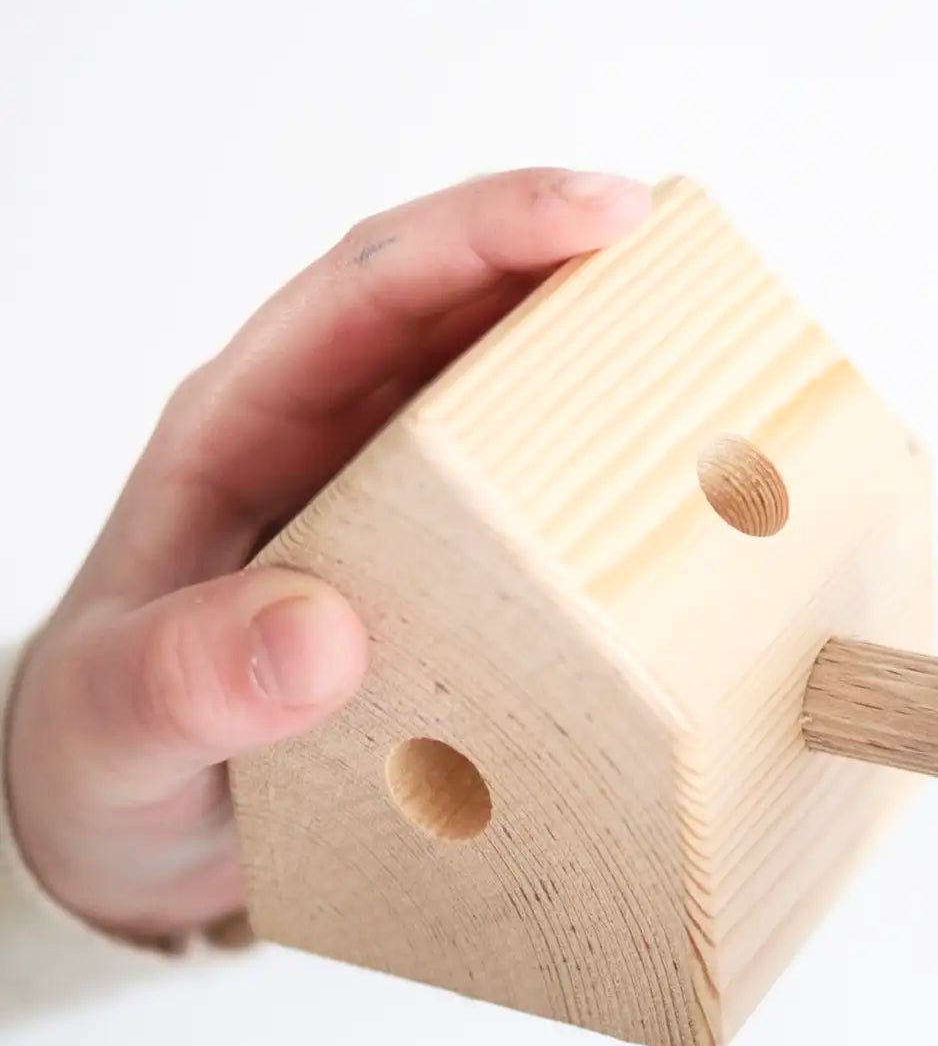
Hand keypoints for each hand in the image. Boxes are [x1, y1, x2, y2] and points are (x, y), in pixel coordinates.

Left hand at [4, 169, 651, 941]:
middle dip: (580, 264)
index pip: (369, 287)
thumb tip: (320, 636)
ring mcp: (396, 498)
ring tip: (722, 356)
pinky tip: (674, 492)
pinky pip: (534, 493)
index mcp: (242, 424)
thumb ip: (187, 681)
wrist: (133, 828)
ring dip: (610, 358)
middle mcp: (329, 437)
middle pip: (464, 305)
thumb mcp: (111, 726)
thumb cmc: (106, 756)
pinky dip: (607, 475)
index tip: (605, 216)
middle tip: (704, 267)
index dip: (489, 233)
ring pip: (513, 387)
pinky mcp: (444, 567)